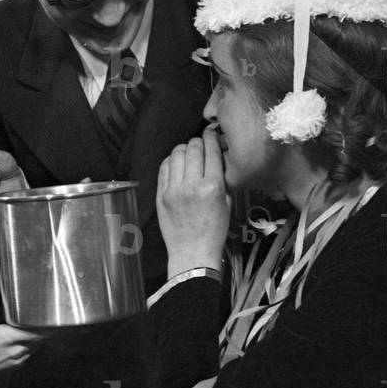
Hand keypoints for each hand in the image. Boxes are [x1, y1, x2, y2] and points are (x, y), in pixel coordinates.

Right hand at [0, 268, 42, 387]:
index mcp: (10, 337)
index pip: (41, 329)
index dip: (49, 319)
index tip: (50, 306)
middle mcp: (18, 351)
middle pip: (43, 336)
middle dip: (44, 323)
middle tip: (44, 307)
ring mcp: (17, 361)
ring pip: (38, 345)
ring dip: (38, 333)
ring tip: (35, 318)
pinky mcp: (14, 367)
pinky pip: (29, 352)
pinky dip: (30, 342)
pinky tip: (22, 333)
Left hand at [156, 126, 230, 277]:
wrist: (192, 253)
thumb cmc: (214, 230)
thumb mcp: (227, 203)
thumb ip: (221, 178)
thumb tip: (216, 156)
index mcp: (212, 187)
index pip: (211, 151)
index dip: (211, 138)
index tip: (212, 135)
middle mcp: (191, 185)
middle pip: (192, 148)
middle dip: (198, 142)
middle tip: (201, 143)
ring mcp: (173, 189)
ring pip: (175, 154)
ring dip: (183, 149)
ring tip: (188, 153)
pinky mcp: (160, 194)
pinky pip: (163, 167)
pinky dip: (170, 161)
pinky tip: (176, 163)